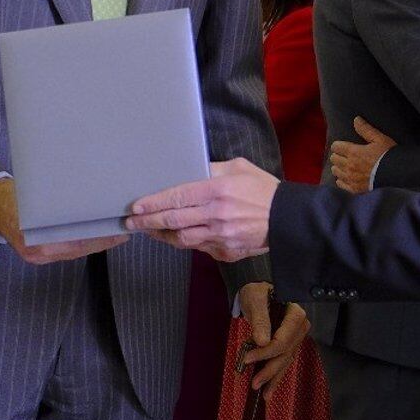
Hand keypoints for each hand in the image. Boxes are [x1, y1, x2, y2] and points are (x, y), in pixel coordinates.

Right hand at [0, 177, 126, 264]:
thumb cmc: (15, 196)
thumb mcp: (37, 196)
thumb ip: (60, 204)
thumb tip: (90, 199)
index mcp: (37, 239)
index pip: (78, 242)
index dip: (101, 237)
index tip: (117, 230)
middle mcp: (38, 251)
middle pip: (79, 249)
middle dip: (102, 241)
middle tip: (122, 232)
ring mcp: (38, 256)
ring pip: (75, 252)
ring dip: (95, 243)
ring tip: (114, 234)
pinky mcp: (39, 256)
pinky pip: (66, 252)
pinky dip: (82, 245)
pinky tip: (95, 237)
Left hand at [127, 158, 278, 261]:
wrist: (288, 219)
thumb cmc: (263, 189)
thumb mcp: (238, 168)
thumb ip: (211, 169)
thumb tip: (187, 170)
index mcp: (218, 191)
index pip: (177, 197)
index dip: (153, 203)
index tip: (137, 207)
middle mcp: (217, 215)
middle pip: (173, 221)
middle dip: (148, 222)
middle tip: (132, 222)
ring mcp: (221, 237)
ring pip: (182, 239)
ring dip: (163, 235)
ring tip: (150, 230)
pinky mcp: (226, 252)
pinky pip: (199, 248)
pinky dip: (186, 242)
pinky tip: (178, 236)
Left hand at [236, 283, 309, 400]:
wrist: (257, 293)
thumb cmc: (257, 292)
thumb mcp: (255, 300)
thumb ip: (260, 319)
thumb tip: (263, 341)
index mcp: (295, 314)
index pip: (283, 339)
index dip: (266, 352)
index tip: (247, 358)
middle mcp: (299, 327)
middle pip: (286, 353)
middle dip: (270, 369)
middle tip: (254, 383)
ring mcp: (295, 337)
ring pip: (286, 361)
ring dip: (273, 377)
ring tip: (262, 392)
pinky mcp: (289, 345)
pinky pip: (283, 362)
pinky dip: (275, 376)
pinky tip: (269, 390)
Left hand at [329, 117, 394, 194]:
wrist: (397, 174)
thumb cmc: (388, 154)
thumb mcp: (379, 139)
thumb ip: (366, 129)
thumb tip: (356, 119)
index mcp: (353, 152)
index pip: (336, 147)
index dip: (338, 145)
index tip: (342, 145)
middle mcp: (349, 166)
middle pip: (334, 159)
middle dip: (338, 155)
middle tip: (344, 155)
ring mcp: (351, 178)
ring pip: (335, 171)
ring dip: (338, 167)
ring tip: (344, 165)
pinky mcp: (354, 188)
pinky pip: (340, 184)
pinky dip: (341, 179)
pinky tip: (346, 177)